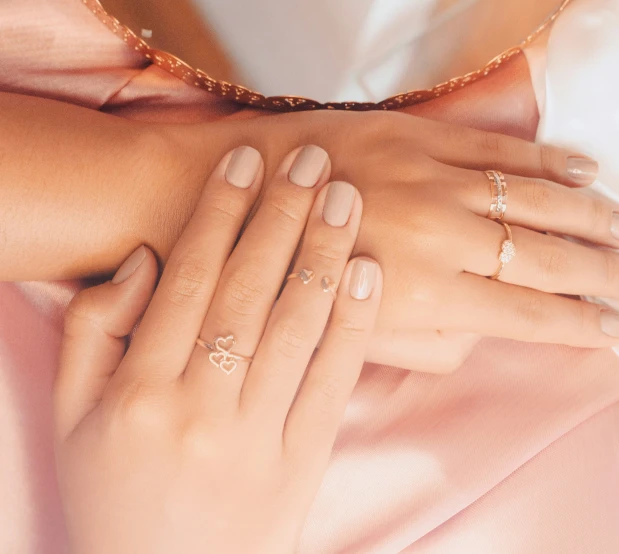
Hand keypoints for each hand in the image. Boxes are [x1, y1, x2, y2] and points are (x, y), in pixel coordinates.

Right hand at [54, 146, 381, 552]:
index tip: (246, 160)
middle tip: (311, 161)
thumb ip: (93, 332)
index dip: (220, 213)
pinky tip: (369, 275)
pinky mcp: (301, 461)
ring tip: (346, 198)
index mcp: (136, 392)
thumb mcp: (71, 418)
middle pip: (249, 291)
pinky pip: (332, 383)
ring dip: (324, 255)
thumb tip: (145, 260)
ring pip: (297, 328)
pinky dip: (354, 326)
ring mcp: (256, 436)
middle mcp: (197, 408)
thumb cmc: (114, 494)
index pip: (190, 280)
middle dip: (282, 216)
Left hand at [177, 110, 618, 369]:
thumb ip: (429, 342)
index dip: (577, 325)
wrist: (226, 199)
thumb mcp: (354, 337)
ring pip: (532, 200)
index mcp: (423, 294)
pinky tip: (581, 172)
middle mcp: (438, 235)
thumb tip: (484, 334)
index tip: (614, 330)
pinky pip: (495, 149)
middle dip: (601, 272)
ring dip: (588, 217)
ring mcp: (430, 179)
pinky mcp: (415, 135)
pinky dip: (545, 162)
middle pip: (545, 256)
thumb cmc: (282, 278)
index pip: (527, 314)